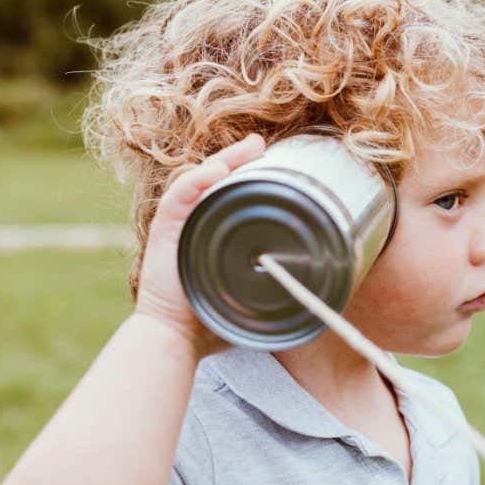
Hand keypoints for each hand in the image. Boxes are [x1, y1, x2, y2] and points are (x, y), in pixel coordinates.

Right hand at [132, 133, 265, 358]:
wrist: (174, 340)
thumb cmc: (212, 324)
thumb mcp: (252, 300)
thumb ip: (277, 291)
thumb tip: (321, 297)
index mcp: (211, 233)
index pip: (228, 193)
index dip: (248, 174)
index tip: (276, 162)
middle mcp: (194, 223)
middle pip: (214, 179)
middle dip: (238, 158)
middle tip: (263, 144)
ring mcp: (178, 224)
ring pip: (199, 180)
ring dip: (223, 161)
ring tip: (249, 149)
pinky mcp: (164, 231)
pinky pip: (179, 197)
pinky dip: (197, 181)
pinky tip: (217, 170)